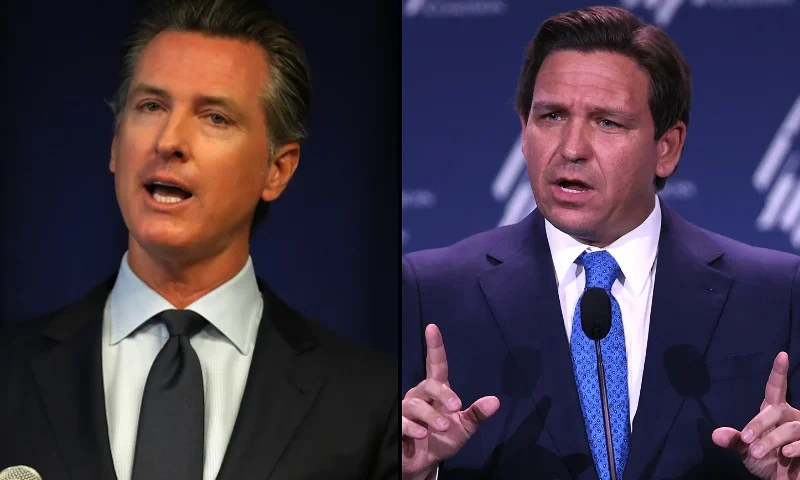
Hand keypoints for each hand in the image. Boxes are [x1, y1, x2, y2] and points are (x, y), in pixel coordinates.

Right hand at [401, 324, 500, 479]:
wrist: (425, 465)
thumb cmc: (443, 441)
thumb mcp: (464, 428)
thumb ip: (477, 415)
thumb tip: (495, 401)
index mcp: (436, 391)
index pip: (436, 364)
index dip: (435, 346)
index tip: (432, 327)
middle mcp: (420, 395)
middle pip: (429, 385)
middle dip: (444, 394)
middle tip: (455, 407)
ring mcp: (406, 410)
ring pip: (416, 404)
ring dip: (431, 415)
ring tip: (442, 427)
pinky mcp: (396, 426)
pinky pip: (401, 421)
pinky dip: (413, 428)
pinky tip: (422, 434)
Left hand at [712, 352, 799, 478]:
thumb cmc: (765, 461)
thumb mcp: (745, 450)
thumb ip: (733, 441)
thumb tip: (714, 434)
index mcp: (774, 411)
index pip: (776, 388)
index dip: (779, 372)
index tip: (782, 354)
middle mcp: (790, 417)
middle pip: (775, 411)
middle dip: (758, 425)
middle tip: (746, 440)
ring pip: (789, 429)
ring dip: (771, 440)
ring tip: (755, 452)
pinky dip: (795, 448)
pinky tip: (786, 454)